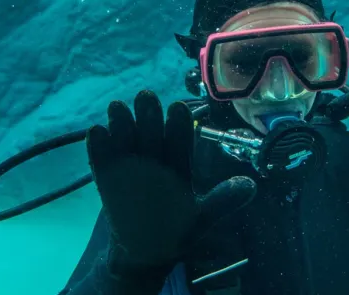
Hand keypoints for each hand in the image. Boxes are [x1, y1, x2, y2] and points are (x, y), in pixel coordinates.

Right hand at [86, 90, 256, 268]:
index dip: (180, 124)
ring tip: (118, 108)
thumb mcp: (202, 218)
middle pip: (153, 134)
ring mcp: (130, 166)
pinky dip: (99, 147)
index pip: (181, 140)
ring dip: (123, 124)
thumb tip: (252, 187)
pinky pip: (103, 159)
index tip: (178, 108)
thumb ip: (223, 201)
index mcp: (179, 164)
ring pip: (128, 140)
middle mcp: (155, 159)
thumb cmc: (177, 232)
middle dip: (150, 115)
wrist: (144, 251)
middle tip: (146, 96)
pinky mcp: (108, 177)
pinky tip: (96, 132)